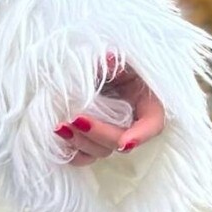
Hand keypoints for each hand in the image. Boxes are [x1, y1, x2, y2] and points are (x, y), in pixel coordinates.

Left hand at [55, 51, 165, 166]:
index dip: (141, 135)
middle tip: (76, 119)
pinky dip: (71, 151)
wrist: (89, 64)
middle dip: (98, 134)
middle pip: (121, 140)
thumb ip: (113, 60)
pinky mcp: (92, 139)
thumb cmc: (109, 58)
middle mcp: (131, 123)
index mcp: (146, 102)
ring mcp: (111, 133)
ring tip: (61, 127)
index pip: (152, 123)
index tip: (124, 142)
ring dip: (81, 142)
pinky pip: (85, 154)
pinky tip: (58, 138)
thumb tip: (108, 58)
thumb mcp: (116, 56)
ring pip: (101, 150)